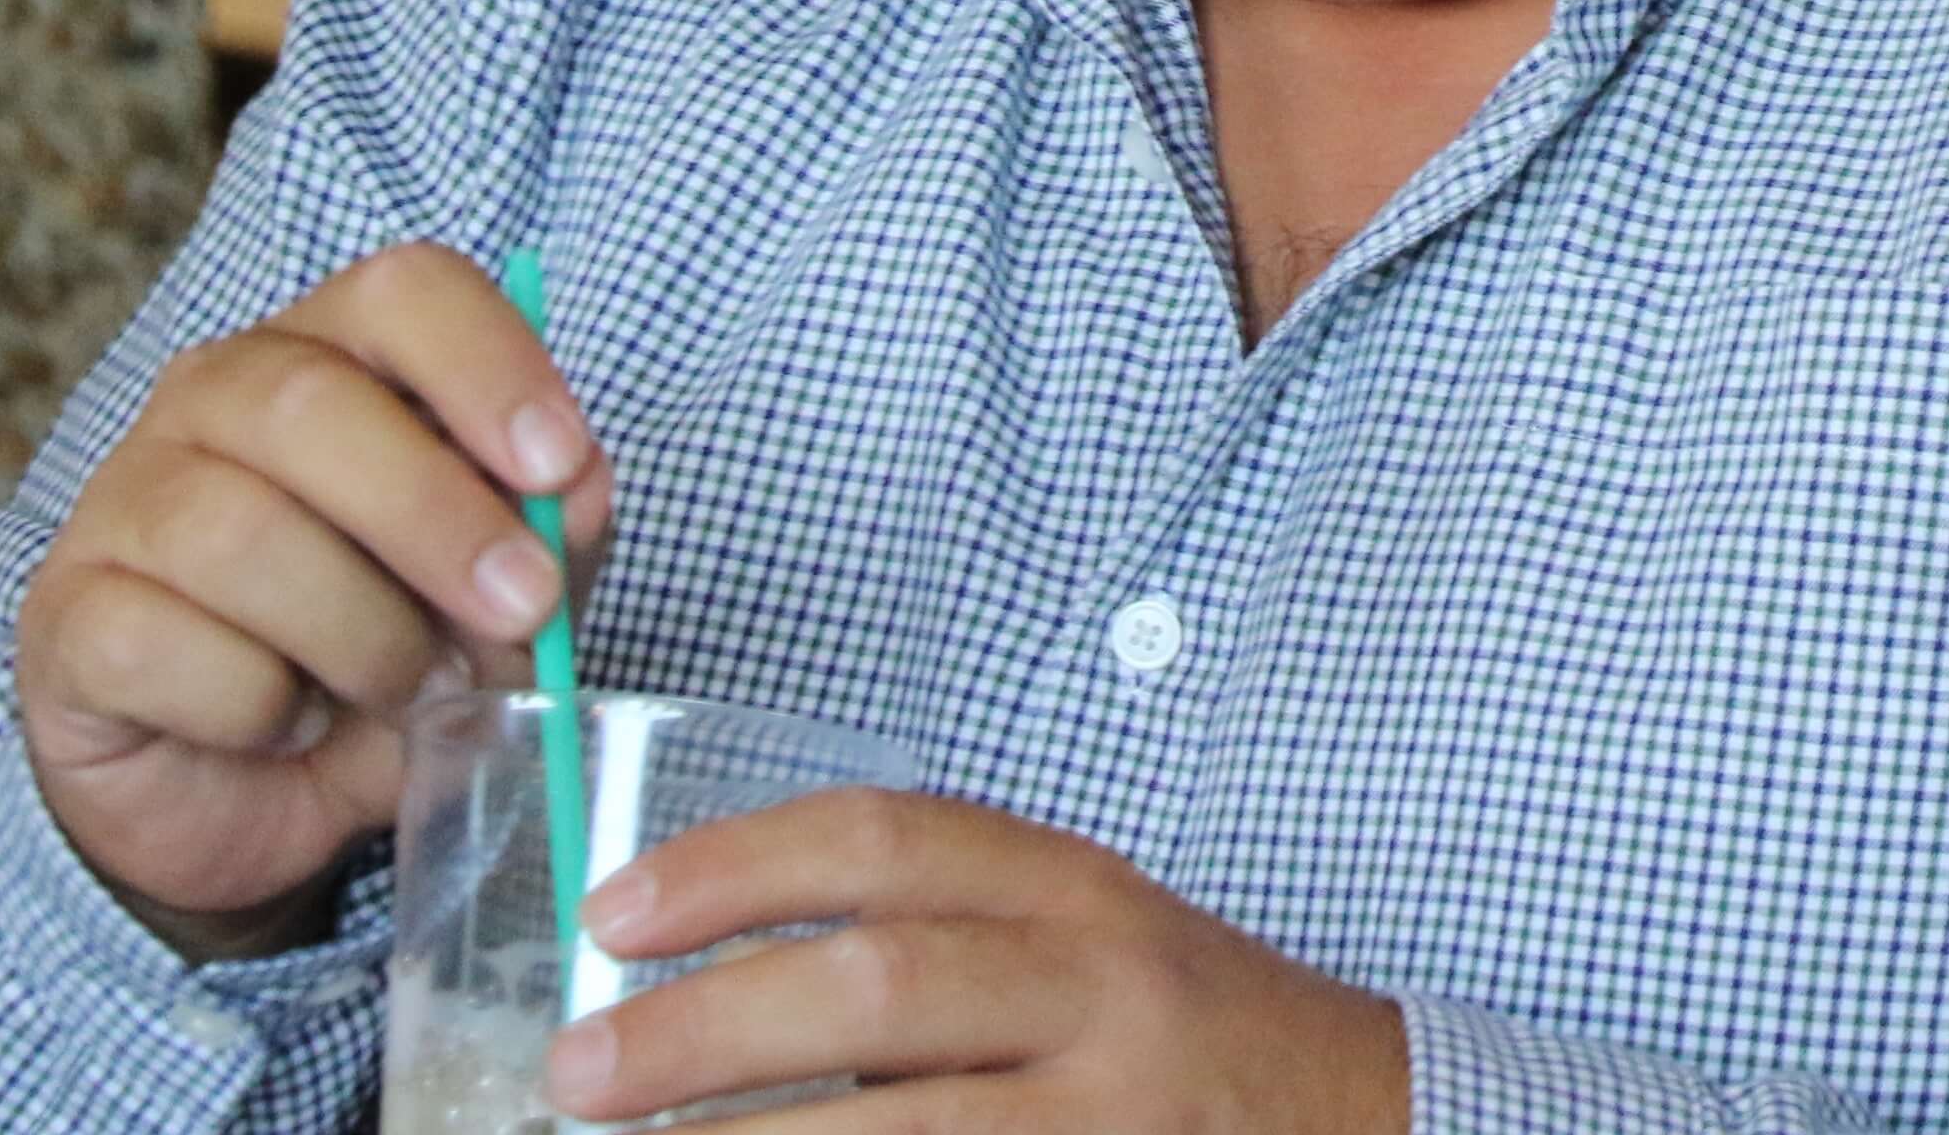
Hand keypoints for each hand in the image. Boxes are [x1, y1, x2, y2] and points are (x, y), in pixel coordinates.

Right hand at [13, 242, 612, 954]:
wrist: (252, 791)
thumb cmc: (384, 647)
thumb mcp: (498, 588)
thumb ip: (551, 531)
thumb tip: (579, 495)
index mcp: (333, 352)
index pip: (403, 292)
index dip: (491, 367)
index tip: (560, 465)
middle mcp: (212, 397)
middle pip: (313, 405)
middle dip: (437, 517)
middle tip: (522, 609)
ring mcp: (122, 501)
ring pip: (237, 533)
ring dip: (358, 632)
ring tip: (401, 685)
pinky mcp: (65, 619)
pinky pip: (163, 645)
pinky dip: (256, 705)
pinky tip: (286, 721)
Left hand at [554, 790, 1411, 1131]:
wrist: (1369, 1122)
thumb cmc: (1181, 1036)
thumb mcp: (1085, 947)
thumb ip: (939, 947)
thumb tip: (701, 1000)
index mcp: (1077, 893)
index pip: (889, 843)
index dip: (736, 868)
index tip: (611, 916)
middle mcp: (1101, 990)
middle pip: (878, 986)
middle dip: (703, 1030)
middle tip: (578, 1073)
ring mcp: (1110, 1114)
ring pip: (900, 1130)